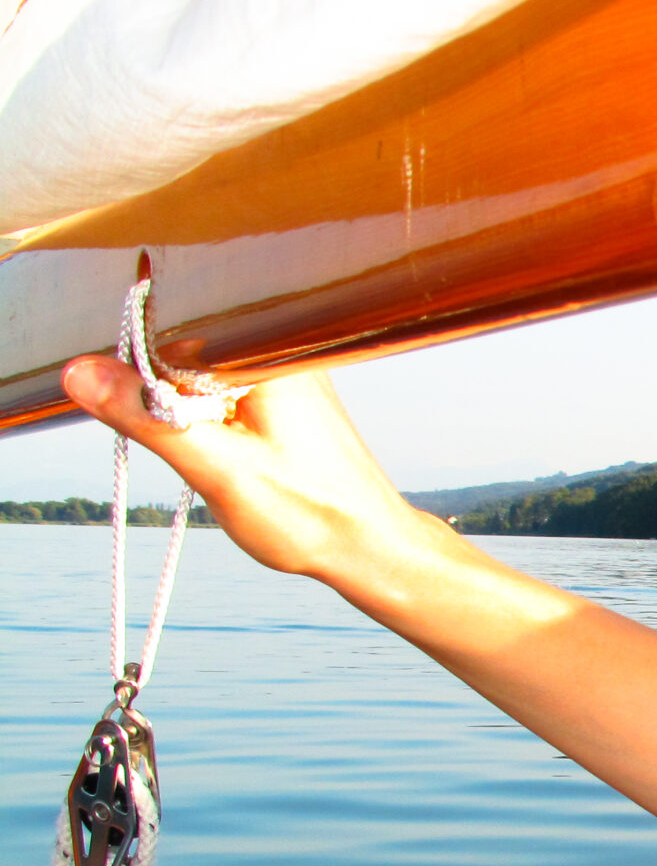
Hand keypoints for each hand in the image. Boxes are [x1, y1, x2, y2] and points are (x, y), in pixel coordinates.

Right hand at [60, 357, 440, 589]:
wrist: (369, 546)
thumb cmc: (308, 514)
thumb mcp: (218, 469)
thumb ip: (148, 416)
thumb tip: (77, 372)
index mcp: (268, 353)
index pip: (173, 318)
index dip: (135, 351)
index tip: (127, 394)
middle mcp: (279, 350)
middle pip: (181, 339)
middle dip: (157, 381)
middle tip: (195, 442)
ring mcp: (282, 370)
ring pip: (196, 366)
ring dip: (180, 402)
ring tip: (220, 450)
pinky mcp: (280, 394)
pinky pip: (219, 385)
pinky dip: (203, 413)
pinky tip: (223, 448)